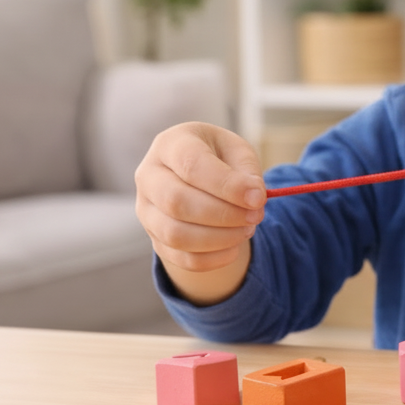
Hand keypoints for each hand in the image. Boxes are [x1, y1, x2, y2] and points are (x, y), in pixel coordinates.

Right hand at [135, 122, 264, 278]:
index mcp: (171, 145)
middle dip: (224, 214)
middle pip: (176, 202)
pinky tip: (234, 248)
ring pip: (174, 234)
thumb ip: (247, 171)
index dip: (227, 185)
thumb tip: (254, 199)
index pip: (191, 165)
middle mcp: (149, 176)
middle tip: (256, 215)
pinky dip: (212, 259)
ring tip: (247, 230)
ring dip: (219, 238)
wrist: (200, 179)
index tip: (258, 198)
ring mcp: (146, 210)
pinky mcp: (155, 237)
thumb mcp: (238, 152)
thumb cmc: (220, 159)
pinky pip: (181, 258)